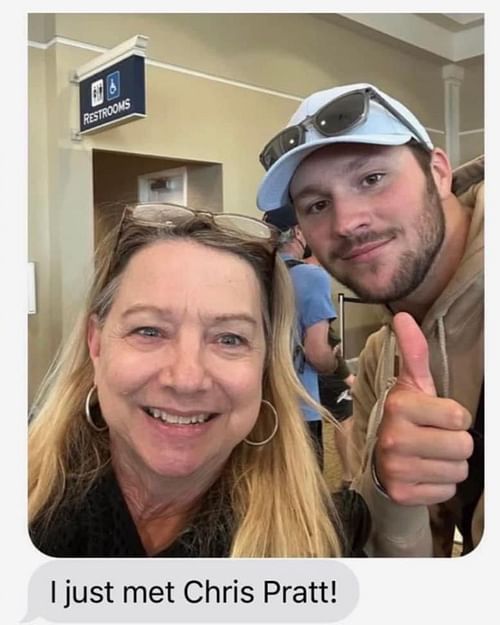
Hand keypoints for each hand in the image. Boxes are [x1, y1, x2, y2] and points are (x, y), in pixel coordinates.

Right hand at [374, 312, 473, 505]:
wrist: (376, 456)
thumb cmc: (402, 417)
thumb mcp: (409, 384)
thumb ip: (413, 352)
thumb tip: (403, 316)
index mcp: (399, 406)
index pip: (459, 416)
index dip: (453, 417)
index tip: (435, 417)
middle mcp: (394, 438)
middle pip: (463, 446)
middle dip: (454, 443)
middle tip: (433, 437)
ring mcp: (397, 468)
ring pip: (458, 471)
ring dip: (449, 464)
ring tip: (428, 455)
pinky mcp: (402, 493)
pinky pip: (446, 491)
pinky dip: (439, 484)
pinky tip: (423, 472)